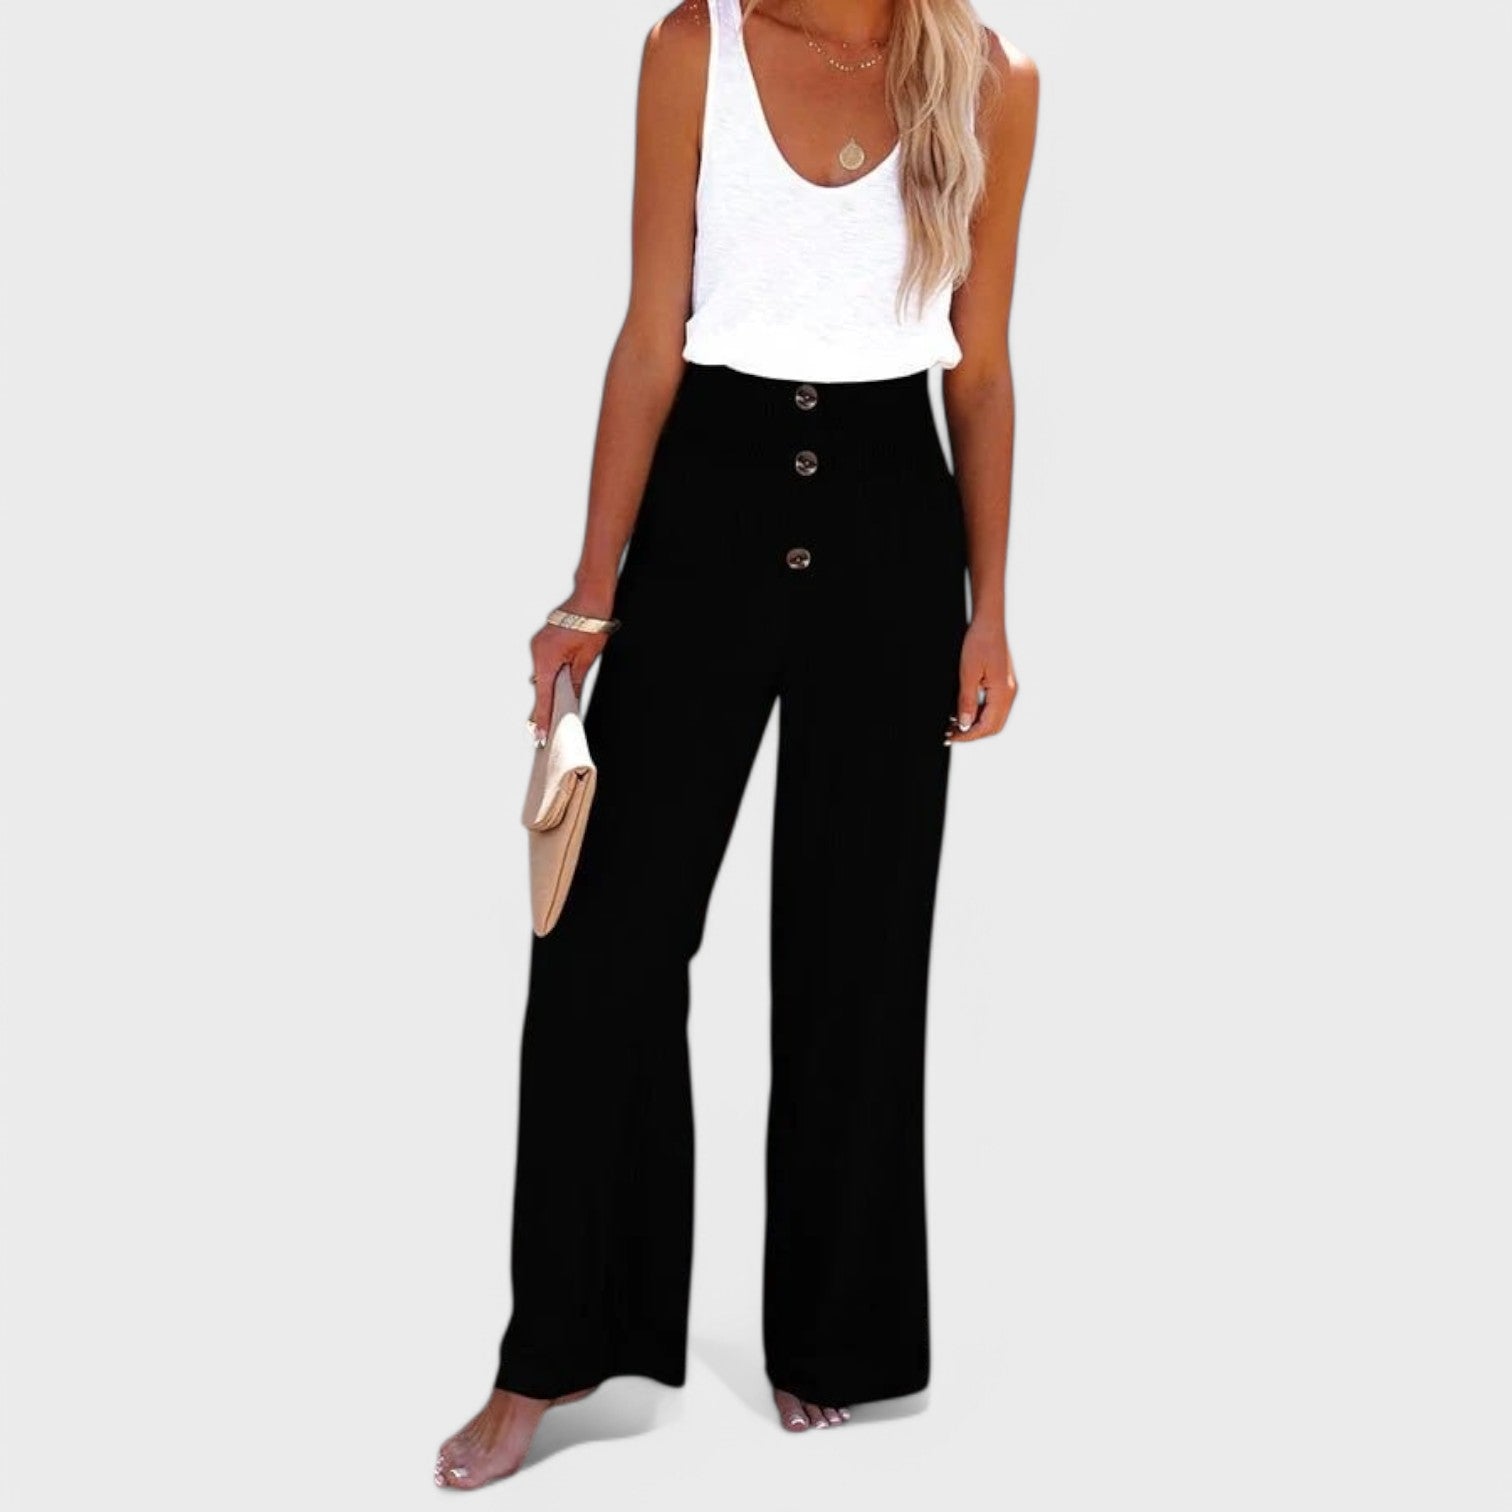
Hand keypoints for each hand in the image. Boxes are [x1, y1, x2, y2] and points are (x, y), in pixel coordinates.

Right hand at [526, 591, 615, 740]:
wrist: (590, 598)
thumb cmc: (592, 625)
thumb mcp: (587, 659)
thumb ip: (574, 682)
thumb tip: (569, 702)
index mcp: (547, 657)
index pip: (543, 695)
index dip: (542, 717)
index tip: (539, 736)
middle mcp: (537, 651)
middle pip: (539, 687)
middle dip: (544, 707)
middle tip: (543, 733)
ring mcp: (537, 645)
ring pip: (541, 676)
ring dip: (548, 691)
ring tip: (551, 714)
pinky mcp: (542, 642)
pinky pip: (543, 665)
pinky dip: (549, 677)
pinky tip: (556, 688)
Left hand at [946, 619, 1016, 743]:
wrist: (989, 621)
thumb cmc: (979, 642)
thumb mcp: (967, 673)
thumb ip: (966, 701)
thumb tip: (964, 725)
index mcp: (1003, 692)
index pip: (987, 726)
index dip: (967, 735)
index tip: (950, 737)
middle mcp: (1009, 693)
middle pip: (993, 726)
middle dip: (971, 734)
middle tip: (950, 734)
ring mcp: (1008, 689)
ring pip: (993, 718)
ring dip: (974, 725)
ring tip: (952, 725)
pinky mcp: (1003, 684)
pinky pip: (993, 707)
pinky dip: (979, 714)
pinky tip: (962, 712)